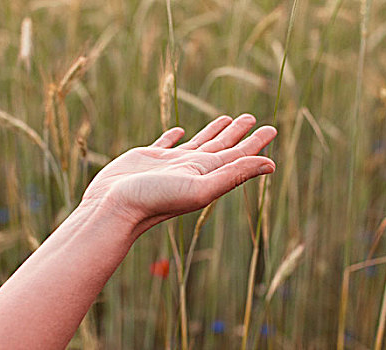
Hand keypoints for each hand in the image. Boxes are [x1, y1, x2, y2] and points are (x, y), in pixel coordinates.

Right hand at [79, 114, 276, 236]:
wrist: (114, 208)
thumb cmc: (154, 200)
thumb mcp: (200, 187)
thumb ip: (234, 174)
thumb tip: (271, 164)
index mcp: (206, 174)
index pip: (238, 155)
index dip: (256, 142)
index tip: (271, 128)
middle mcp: (191, 169)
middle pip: (221, 146)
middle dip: (238, 132)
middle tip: (252, 117)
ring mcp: (169, 164)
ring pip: (197, 143)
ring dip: (213, 131)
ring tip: (226, 119)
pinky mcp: (147, 158)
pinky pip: (166, 143)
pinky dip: (176, 136)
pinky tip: (181, 131)